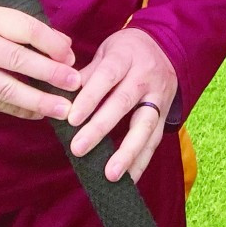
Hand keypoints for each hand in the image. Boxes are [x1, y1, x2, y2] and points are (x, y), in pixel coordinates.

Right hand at [0, 5, 79, 120]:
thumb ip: (16, 29)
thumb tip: (62, 46)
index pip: (24, 27)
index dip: (51, 42)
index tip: (70, 55)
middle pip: (17, 59)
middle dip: (50, 73)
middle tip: (76, 84)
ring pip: (5, 87)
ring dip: (37, 100)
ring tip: (62, 109)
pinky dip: (17, 109)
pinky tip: (36, 113)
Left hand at [67, 28, 181, 181]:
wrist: (164, 46)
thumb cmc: (124, 52)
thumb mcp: (105, 52)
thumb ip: (86, 75)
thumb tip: (59, 99)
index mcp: (126, 57)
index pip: (107, 76)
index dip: (90, 97)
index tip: (71, 119)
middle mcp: (146, 76)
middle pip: (124, 102)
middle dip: (101, 128)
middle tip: (78, 149)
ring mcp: (159, 97)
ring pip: (146, 126)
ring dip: (128, 152)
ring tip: (110, 175)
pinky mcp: (166, 114)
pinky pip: (155, 140)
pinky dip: (141, 162)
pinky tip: (129, 180)